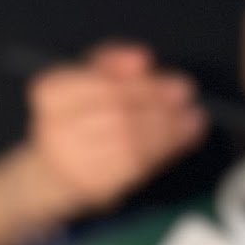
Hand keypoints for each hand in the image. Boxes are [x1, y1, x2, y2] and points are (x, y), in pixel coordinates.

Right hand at [25, 44, 207, 214]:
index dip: (144, 85)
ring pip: (131, 141)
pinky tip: (180, 139)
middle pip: (119, 113)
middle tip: (187, 97)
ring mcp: (73, 161)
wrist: (54, 173)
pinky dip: (163, 150)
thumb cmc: (75, 120)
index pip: (104, 84)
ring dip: (168, 129)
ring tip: (192, 118)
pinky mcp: (94, 186)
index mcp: (52, 93)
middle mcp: (56, 128)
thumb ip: (111, 64)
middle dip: (160, 104)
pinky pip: (135, 167)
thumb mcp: (84, 81)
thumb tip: (143, 58)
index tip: (176, 83)